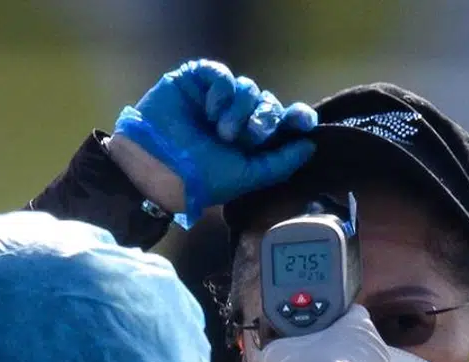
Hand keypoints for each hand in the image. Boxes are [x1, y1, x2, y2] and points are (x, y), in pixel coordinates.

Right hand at [108, 59, 316, 223]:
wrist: (158, 168)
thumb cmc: (200, 179)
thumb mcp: (246, 177)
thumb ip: (280, 163)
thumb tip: (310, 145)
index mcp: (249, 142)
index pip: (282, 122)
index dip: (297, 118)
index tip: (302, 122)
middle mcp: (235, 118)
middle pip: (268, 103)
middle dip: (264, 119)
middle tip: (250, 136)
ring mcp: (215, 99)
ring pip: (248, 88)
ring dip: (240, 110)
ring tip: (221, 131)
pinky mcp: (196, 81)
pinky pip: (222, 75)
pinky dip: (222, 91)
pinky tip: (210, 111)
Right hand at [254, 306, 393, 361]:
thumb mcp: (278, 354)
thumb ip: (271, 349)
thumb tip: (264, 358)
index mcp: (357, 322)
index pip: (344, 310)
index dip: (325, 320)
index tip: (310, 332)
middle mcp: (375, 342)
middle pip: (348, 339)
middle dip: (328, 350)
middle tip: (306, 361)